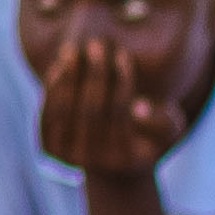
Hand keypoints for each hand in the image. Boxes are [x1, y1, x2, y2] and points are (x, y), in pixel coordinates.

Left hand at [34, 26, 187, 184]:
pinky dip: (51, 91)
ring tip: (71, 50)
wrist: (113, 170)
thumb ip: (162, 122)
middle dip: (94, 74)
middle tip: (96, 45)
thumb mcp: (167, 134)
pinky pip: (46, 116)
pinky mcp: (49, 151)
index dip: (122, 82)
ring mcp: (67, 158)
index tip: (122, 55)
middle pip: (91, 111)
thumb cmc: (147, 141)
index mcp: (124, 160)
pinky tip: (58, 67)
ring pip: (65, 112)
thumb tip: (138, 109)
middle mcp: (93, 163)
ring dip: (67, 77)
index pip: (121, 113)